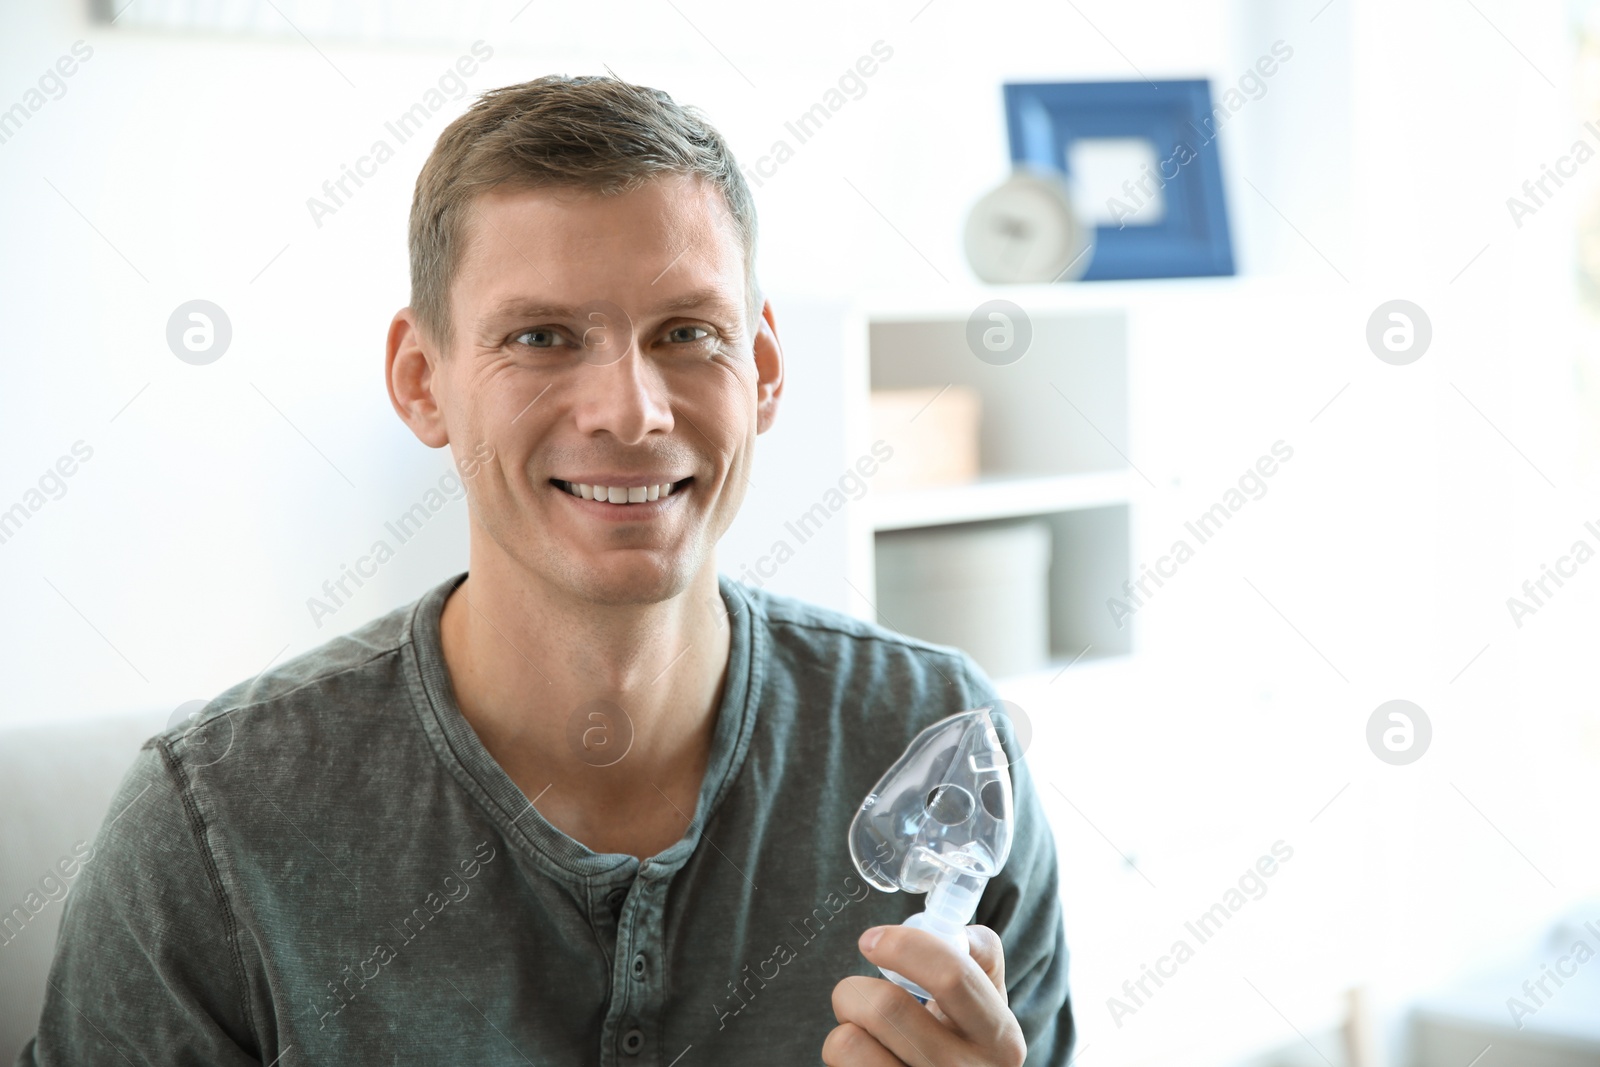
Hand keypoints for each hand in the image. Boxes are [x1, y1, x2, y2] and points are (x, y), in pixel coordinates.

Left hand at [823, 923, 1026, 1066]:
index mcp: (999, 1038)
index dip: (904, 947)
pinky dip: (839, 1050)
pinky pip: (839, 1062)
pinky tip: (863, 1053)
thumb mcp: (989, 999)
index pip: (952, 978)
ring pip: (848, 1042)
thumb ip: (978, 952)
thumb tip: (954, 929)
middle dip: (856, 987)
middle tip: (859, 992)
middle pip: (885, 1007)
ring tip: (863, 1028)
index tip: (873, 940)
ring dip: (844, 1023)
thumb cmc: (967, 1037)